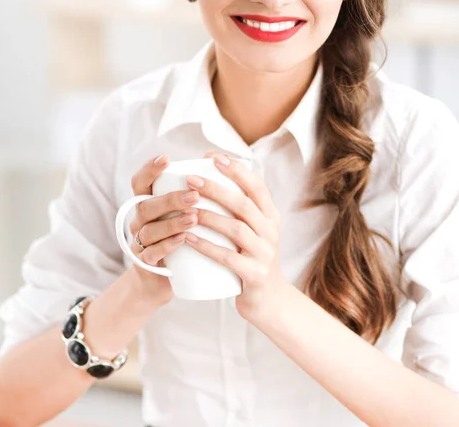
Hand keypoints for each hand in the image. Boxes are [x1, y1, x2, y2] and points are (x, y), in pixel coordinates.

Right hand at [128, 155, 199, 306]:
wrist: (165, 279)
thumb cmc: (182, 237)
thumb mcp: (184, 212)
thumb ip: (197, 189)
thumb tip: (223, 159)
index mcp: (148, 203)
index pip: (141, 182)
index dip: (150, 169)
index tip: (167, 158)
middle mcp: (140, 221)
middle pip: (146, 205)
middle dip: (170, 199)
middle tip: (195, 195)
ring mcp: (140, 243)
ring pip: (149, 230)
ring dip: (172, 223)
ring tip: (194, 218)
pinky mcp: (145, 264)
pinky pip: (151, 254)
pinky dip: (167, 246)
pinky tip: (184, 240)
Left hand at [182, 151, 288, 322]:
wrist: (269, 301)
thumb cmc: (252, 258)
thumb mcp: (255, 230)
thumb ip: (240, 208)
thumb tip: (211, 176)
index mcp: (271, 216)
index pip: (257, 186)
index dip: (236, 169)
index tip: (214, 157)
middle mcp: (271, 232)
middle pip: (244, 204)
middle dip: (217, 188)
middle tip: (191, 179)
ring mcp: (264, 254)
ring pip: (236, 228)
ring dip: (210, 216)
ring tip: (187, 208)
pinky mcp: (254, 275)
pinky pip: (228, 258)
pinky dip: (207, 247)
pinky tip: (189, 238)